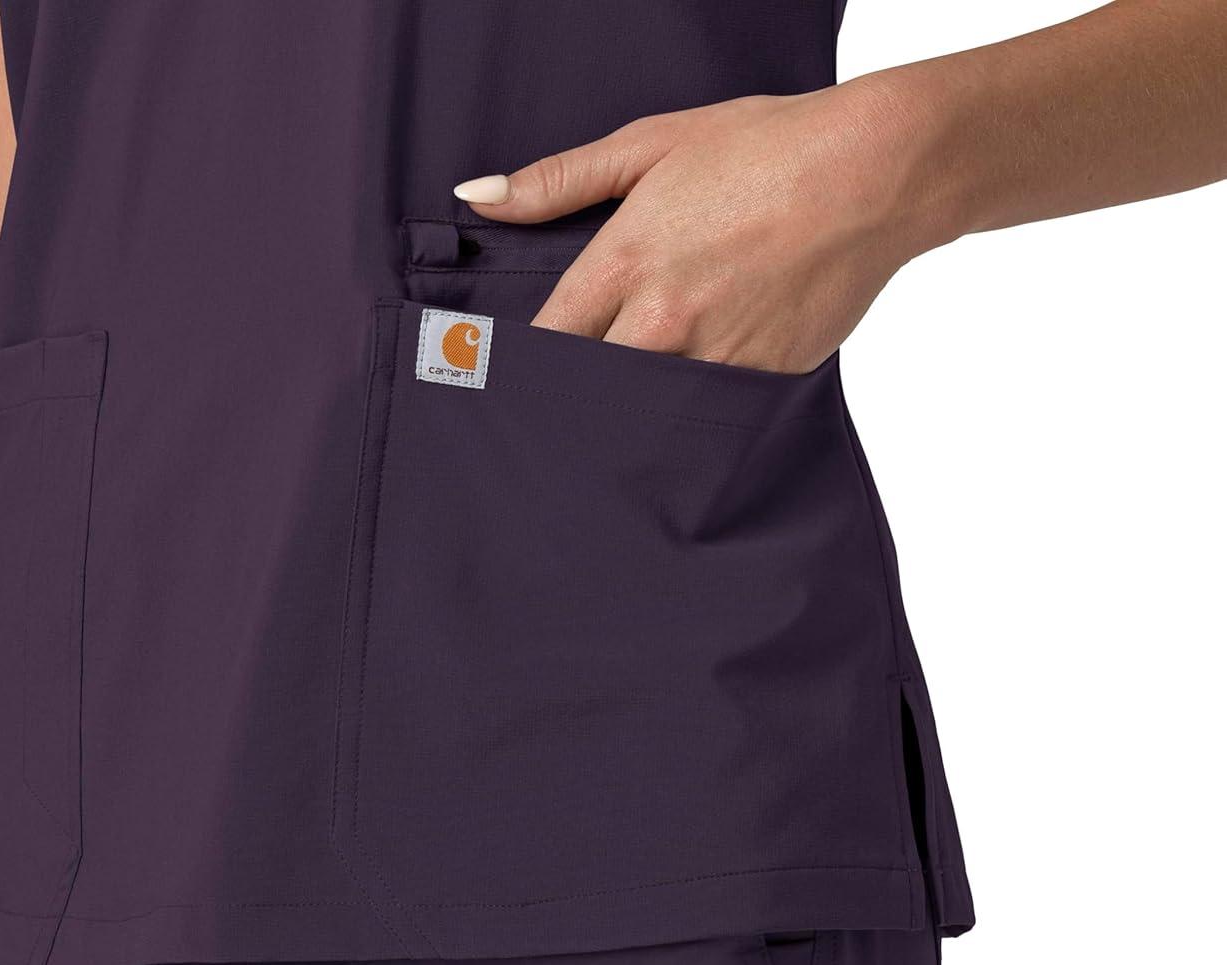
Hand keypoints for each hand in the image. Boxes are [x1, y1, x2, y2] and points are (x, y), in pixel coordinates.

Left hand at [454, 77, 934, 373]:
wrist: (875, 173)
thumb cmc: (766, 149)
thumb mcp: (652, 144)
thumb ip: (559, 180)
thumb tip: (476, 195)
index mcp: (623, 264)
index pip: (545, 345)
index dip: (524, 370)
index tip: (511, 382)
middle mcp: (661, 321)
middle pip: (587, 391)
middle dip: (571, 402)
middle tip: (557, 417)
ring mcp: (712, 359)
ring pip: (644, 414)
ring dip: (628, 417)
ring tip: (611, 432)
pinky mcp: (759, 383)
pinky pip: (705, 418)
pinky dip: (689, 418)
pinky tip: (679, 417)